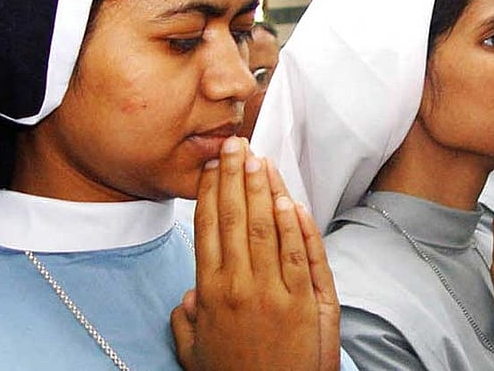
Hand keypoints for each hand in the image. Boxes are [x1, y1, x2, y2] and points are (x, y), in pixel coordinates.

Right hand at [170, 137, 339, 370]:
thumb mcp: (194, 351)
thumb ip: (186, 318)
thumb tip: (187, 292)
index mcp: (211, 292)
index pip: (208, 228)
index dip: (210, 192)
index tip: (211, 166)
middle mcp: (242, 286)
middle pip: (236, 218)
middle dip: (235, 177)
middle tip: (235, 143)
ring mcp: (277, 291)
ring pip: (268, 228)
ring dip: (264, 189)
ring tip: (260, 159)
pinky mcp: (308, 300)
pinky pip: (301, 253)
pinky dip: (296, 224)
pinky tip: (288, 199)